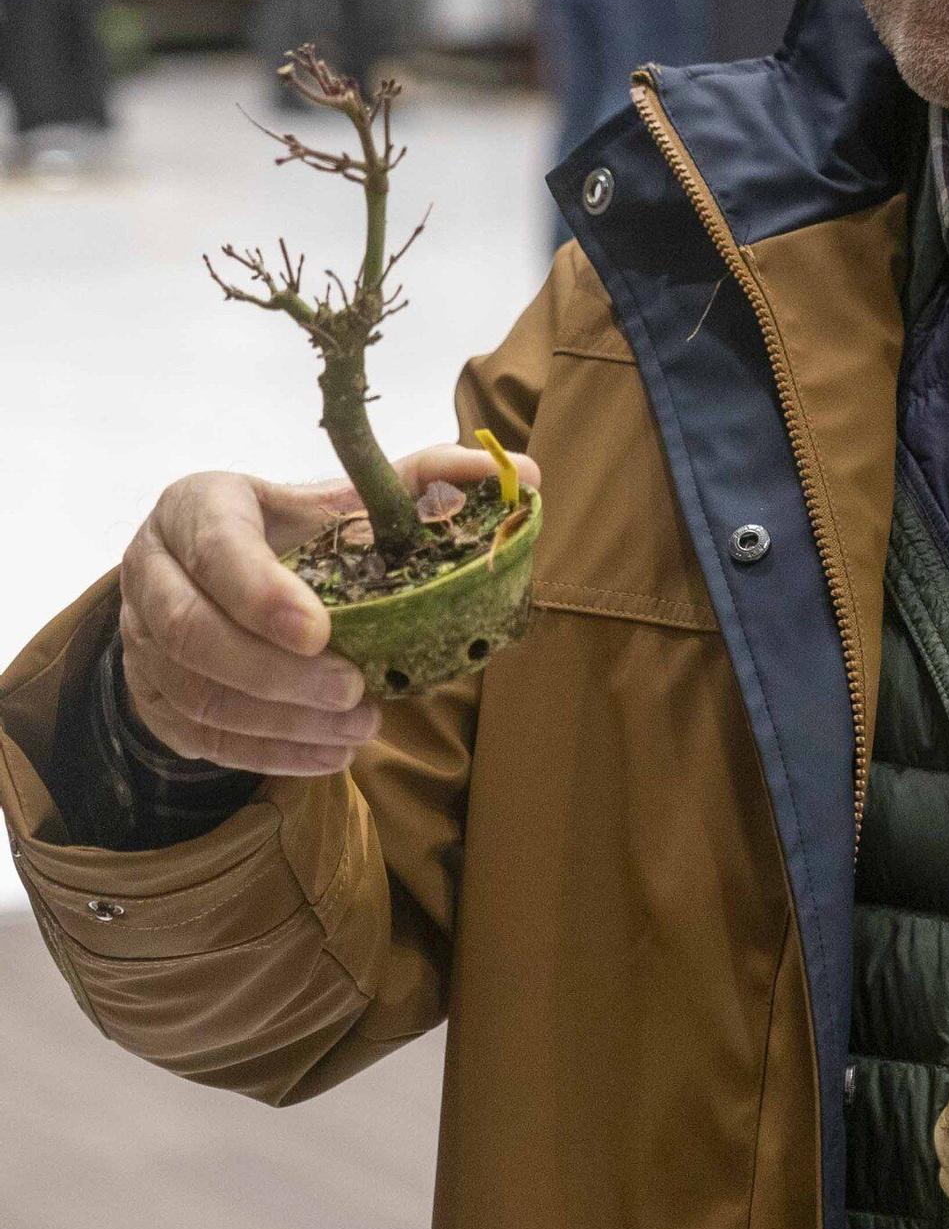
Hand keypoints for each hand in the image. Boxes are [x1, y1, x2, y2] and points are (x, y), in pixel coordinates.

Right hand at [119, 442, 541, 775]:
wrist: (208, 574)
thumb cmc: (291, 528)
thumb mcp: (347, 495)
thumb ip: (428, 481)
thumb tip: (523, 473)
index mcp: (199, 506)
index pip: (217, 548)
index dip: (263, 595)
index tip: (322, 632)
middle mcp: (155, 570)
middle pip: (197, 634)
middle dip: (279, 674)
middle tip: (354, 693)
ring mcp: (144, 640)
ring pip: (201, 694)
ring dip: (283, 722)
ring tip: (358, 729)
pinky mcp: (154, 697)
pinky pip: (203, 739)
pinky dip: (270, 754)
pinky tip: (330, 756)